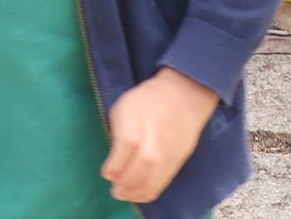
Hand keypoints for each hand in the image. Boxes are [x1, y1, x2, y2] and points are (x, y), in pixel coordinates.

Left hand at [100, 68, 220, 203]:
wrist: (184, 95)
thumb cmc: (146, 100)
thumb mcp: (124, 106)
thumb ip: (118, 132)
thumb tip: (115, 158)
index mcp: (137, 118)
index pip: (126, 146)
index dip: (114, 165)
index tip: (107, 173)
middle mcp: (155, 136)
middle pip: (140, 165)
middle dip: (124, 182)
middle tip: (115, 189)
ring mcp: (168, 150)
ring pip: (152, 178)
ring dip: (135, 192)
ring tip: (124, 194)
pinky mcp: (178, 159)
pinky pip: (163, 181)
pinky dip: (149, 192)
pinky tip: (139, 194)